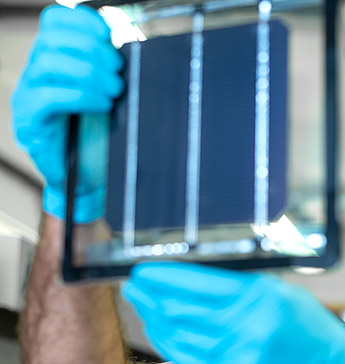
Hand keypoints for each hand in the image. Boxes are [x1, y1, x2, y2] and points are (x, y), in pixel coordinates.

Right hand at [11, 5, 122, 222]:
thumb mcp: (110, 94)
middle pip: (52, 38)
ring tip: (112, 91)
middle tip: (117, 73)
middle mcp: (37, 72)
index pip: (55, 20)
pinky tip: (101, 105)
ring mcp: (29, 95)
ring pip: (48, 63)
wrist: (88, 176)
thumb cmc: (99, 134)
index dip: (82, 21)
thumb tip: (128, 50)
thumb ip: (112, 69)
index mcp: (56, 58)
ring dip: (88, 73)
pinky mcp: (30, 120)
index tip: (108, 36)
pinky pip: (49, 97)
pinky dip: (81, 96)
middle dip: (91, 50)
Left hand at [122, 263, 344, 363]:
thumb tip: (195, 275)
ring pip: (178, 337)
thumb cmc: (308, 326)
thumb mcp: (279, 291)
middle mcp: (246, 328)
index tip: (145, 269)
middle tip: (135, 285)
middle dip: (150, 296)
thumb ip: (239, 284)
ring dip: (153, 319)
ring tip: (142, 304)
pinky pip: (189, 361)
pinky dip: (169, 344)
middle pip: (181, 310)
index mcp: (261, 297)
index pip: (198, 284)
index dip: (165, 276)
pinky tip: (159, 330)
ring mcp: (237, 359)